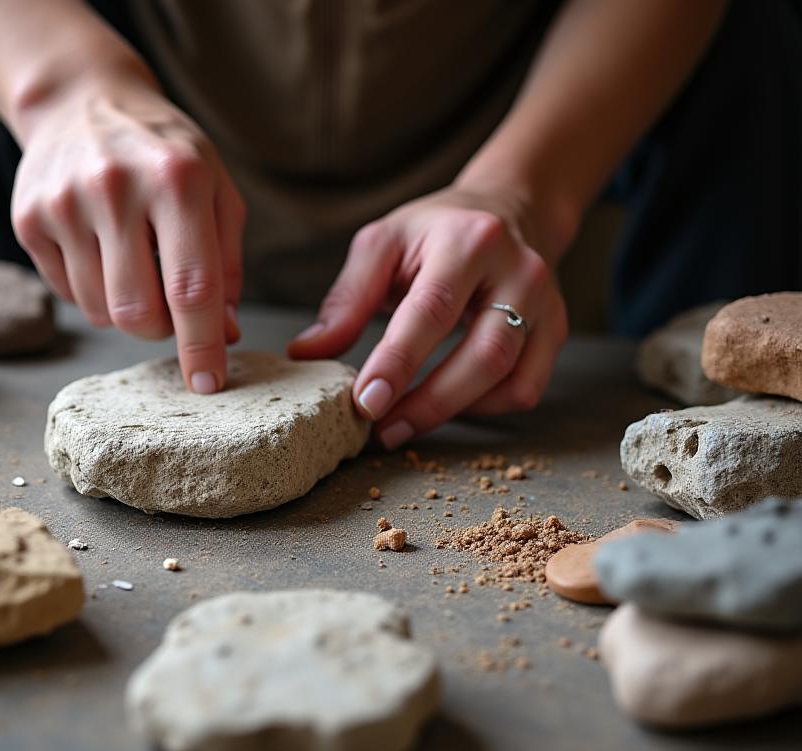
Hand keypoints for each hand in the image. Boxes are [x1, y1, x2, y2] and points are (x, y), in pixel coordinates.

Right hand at [10, 74, 244, 392]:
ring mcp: (63, 203)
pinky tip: (100, 249)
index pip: (192, 286)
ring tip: (133, 264)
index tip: (209, 384)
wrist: (83, 100)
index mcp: (177, 180)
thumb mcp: (216, 190)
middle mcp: (115, 188)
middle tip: (170, 307)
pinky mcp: (27, 218)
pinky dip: (92, 290)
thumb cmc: (165, 152)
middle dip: (161, 330)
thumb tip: (226, 334)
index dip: (202, 345)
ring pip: (99, 312)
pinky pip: (67, 294)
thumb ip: (226, 263)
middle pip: (137, 313)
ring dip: (125, 309)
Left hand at [288, 184, 567, 447]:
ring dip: (453, 413)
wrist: (509, 208)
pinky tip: (448, 404)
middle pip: (483, 355)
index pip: (432, 310)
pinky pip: (527, 387)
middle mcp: (518, 271)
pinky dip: (485, 408)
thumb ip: (347, 299)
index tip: (364, 403)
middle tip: (381, 429)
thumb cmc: (435, 230)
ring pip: (510, 379)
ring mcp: (545, 303)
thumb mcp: (382, 244)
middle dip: (429, 403)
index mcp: (469, 240)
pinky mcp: (556, 329)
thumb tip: (307, 353)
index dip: (398, 363)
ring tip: (403, 424)